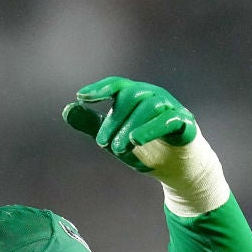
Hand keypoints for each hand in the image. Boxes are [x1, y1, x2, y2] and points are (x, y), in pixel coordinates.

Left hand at [62, 76, 228, 215]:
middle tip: (101, 143)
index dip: (100, 88)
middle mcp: (153, 96)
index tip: (81, 96)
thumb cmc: (141, 146)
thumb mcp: (111, 137)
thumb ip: (90, 124)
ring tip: (117, 149)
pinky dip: (151, 128)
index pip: (117, 85)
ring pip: (149, 106)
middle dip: (113, 120)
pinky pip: (169, 119)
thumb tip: (66, 110)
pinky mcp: (185, 122)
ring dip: (129, 127)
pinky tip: (136, 140)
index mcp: (135, 96)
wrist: (173, 166)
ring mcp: (171, 107)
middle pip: (132, 95)